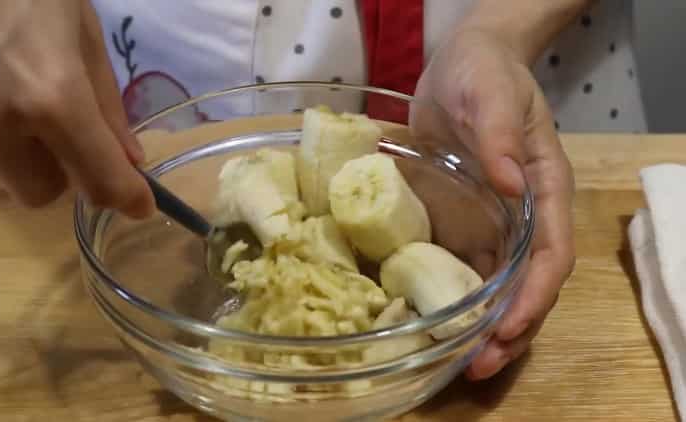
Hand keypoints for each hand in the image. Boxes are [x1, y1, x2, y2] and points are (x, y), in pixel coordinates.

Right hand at [0, 0, 153, 216]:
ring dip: (31, 155)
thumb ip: (108, 109)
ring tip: (35, 100)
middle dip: (67, 177)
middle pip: (41, 194)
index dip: (125, 198)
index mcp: (51, 99)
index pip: (97, 179)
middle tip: (79, 139)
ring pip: (8, 174)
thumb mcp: (86, 40)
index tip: (141, 204)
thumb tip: (130, 162)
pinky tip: (2, 91)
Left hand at [414, 28, 574, 379]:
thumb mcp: (492, 92)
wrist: (458, 66)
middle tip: (478, 367)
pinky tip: (431, 324)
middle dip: (510, 330)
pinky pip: (459, 270)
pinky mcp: (458, 224)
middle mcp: (522, 217)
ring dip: (482, 328)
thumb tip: (510, 185)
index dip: (534, 296)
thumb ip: (501, 134)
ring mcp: (490, 224)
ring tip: (457, 362)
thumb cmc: (484, 73)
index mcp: (543, 189)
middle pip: (528, 285)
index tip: (509, 327)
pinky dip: (452, 301)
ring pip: (496, 288)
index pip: (551, 254)